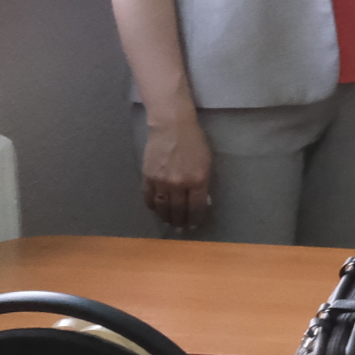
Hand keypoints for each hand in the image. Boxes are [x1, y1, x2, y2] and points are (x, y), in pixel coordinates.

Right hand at [140, 114, 213, 230]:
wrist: (172, 127)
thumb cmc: (194, 142)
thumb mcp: (207, 162)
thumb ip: (203, 182)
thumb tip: (199, 200)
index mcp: (198, 180)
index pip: (196, 207)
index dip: (195, 218)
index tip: (194, 224)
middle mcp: (179, 184)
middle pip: (178, 210)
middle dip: (180, 221)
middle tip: (181, 227)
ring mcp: (161, 181)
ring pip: (162, 207)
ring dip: (165, 217)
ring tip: (169, 222)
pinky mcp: (148, 177)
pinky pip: (149, 197)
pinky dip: (153, 206)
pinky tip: (156, 210)